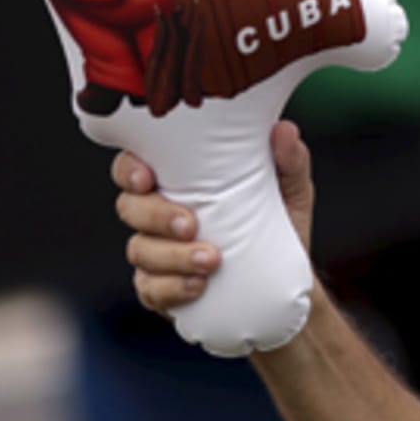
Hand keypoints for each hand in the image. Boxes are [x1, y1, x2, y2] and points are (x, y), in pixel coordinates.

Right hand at [113, 121, 315, 314]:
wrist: (284, 283)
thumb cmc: (280, 225)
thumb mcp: (291, 190)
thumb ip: (289, 160)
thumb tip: (284, 130)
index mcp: (179, 182)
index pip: (133, 167)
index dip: (129, 170)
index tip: (146, 178)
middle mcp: (158, 215)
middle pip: (129, 207)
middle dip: (155, 215)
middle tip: (190, 224)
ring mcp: (156, 254)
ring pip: (140, 250)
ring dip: (172, 256)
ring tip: (211, 260)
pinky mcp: (161, 290)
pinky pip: (150, 290)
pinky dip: (172, 288)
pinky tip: (199, 285)